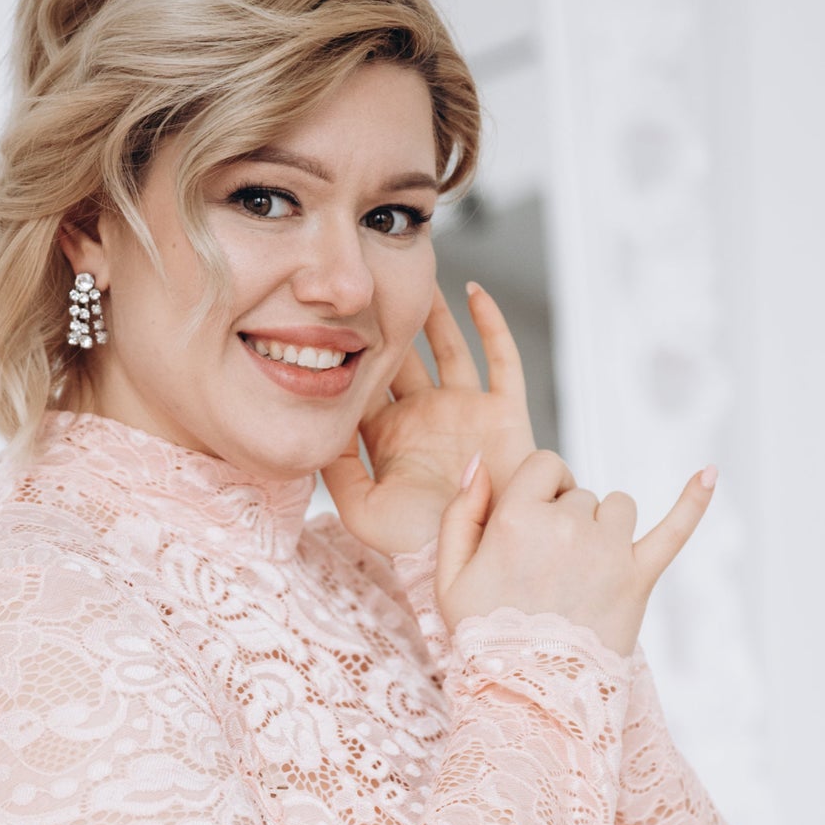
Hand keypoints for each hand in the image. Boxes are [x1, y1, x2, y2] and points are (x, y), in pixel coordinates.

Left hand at [321, 282, 535, 558]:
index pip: (367, 380)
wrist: (475, 552)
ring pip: (449, 346)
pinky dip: (490, 323)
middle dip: (391, 318)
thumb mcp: (360, 509)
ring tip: (419, 272)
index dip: (352, 347)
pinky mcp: (503, 411)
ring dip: (435, 312)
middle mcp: (426, 417)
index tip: (333, 310)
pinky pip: (501, 357)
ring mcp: (466, 411)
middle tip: (374, 276)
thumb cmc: (416, 543)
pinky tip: (474, 291)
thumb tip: (321, 418)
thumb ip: (336, 466)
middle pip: (406, 355)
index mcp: (390, 437)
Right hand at [437, 449, 717, 659]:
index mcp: (518, 519)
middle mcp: (567, 526)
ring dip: (605, 527)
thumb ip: (460, 512)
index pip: (545, 465)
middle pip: (580, 493)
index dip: (539, 488)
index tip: (533, 521)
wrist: (528, 699)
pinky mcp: (639, 578)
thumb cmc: (484, 640)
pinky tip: (710, 472)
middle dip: (566, 519)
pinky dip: (694, 499)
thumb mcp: (449, 577)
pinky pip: (675, 528)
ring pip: (618, 507)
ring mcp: (608, 551)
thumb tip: (481, 463)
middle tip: (549, 572)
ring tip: (586, 571)